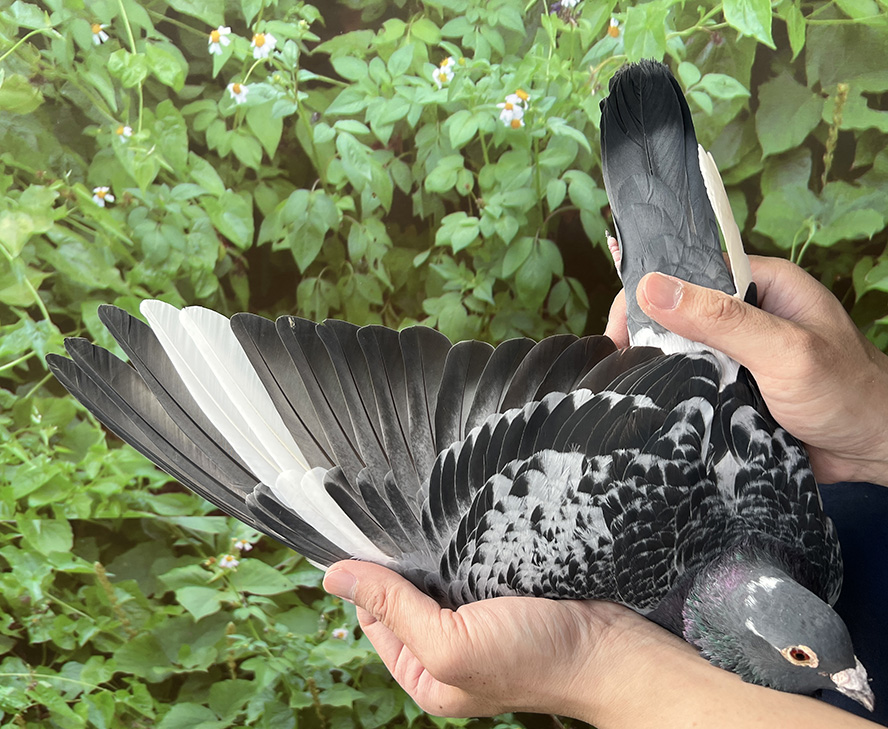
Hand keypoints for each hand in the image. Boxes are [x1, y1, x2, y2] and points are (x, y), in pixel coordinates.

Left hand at [323, 561, 877, 727]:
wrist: (612, 646)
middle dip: (399, 561)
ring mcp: (473, 619)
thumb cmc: (535, 655)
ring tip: (423, 515)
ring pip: (432, 575)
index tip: (364, 534)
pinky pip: (463, 564)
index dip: (367, 578)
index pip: (375, 616)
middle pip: (402, 595)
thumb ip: (394, 609)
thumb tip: (331, 577)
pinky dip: (457, 545)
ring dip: (428, 549)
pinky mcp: (499, 591)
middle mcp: (444, 648)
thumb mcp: (452, 643)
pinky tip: (455, 522)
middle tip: (395, 517)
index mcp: (425, 673)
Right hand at [605, 255, 887, 485]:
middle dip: (646, 336)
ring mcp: (738, 355)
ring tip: (624, 388)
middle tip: (618, 364)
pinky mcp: (733, 391)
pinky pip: (692, 387)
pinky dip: (674, 397)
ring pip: (681, 354)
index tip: (618, 328)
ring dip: (659, 370)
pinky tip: (651, 407)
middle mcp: (746, 315)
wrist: (877, 450)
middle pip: (678, 314)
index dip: (647, 293)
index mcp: (761, 284)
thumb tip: (653, 288)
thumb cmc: (849, 392)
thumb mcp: (783, 349)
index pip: (688, 271)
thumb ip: (721, 319)